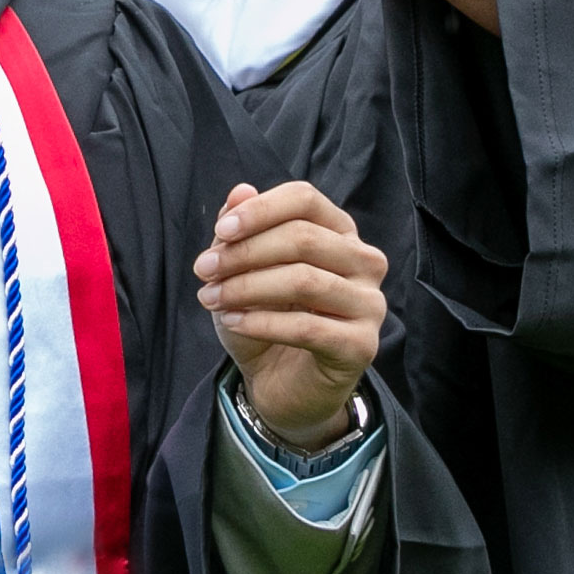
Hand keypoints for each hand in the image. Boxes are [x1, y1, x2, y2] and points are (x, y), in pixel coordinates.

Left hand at [195, 182, 388, 449]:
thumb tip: (240, 191)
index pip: (305, 199)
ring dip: (246, 287)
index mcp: (338, 231)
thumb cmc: (264, 314)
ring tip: (210, 298)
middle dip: (243, 252)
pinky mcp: (363, 345)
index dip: (260, 210)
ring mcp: (370, 304)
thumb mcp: (241, 268)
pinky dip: (261, 322)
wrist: (279, 382)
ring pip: (304, 280)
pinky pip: (308, 327)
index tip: (220, 231)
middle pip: (302, 238)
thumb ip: (241, 229)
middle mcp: (364, 261)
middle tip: (203, 270)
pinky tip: (231, 321)